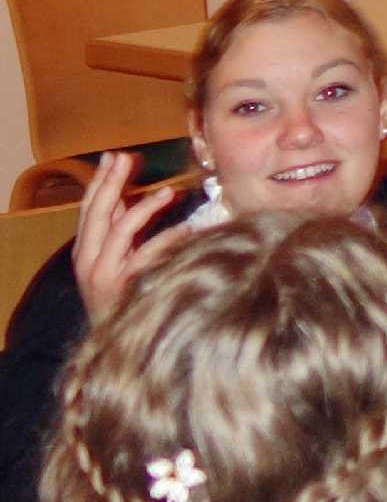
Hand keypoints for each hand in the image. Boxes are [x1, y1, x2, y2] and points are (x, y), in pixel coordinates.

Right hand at [73, 152, 179, 321]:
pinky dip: (167, 240)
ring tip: (169, 192)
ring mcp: (105, 275)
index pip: (89, 210)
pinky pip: (147, 257)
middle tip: (127, 158)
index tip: (114, 156)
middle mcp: (89, 261)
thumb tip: (128, 197)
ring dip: (144, 207)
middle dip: (112, 182)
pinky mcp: (126, 288)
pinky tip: (186, 229)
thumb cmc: (122, 299)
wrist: (118, 346)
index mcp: (85, 252)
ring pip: (120, 231)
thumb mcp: (114, 262)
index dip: (101, 181)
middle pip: (98, 213)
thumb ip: (119, 232)